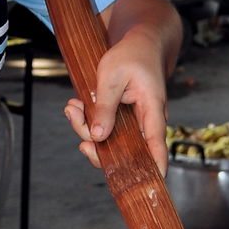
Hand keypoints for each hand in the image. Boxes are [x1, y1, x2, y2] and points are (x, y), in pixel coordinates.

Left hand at [62, 30, 169, 175]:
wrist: (140, 41)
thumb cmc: (130, 55)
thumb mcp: (111, 77)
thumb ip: (105, 108)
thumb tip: (98, 137)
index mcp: (152, 110)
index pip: (157, 146)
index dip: (154, 168)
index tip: (149, 187)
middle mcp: (147, 121)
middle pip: (126, 150)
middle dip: (96, 145)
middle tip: (76, 123)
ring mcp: (135, 121)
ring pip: (110, 139)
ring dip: (86, 127)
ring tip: (71, 106)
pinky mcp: (124, 118)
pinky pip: (105, 128)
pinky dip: (88, 120)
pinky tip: (76, 106)